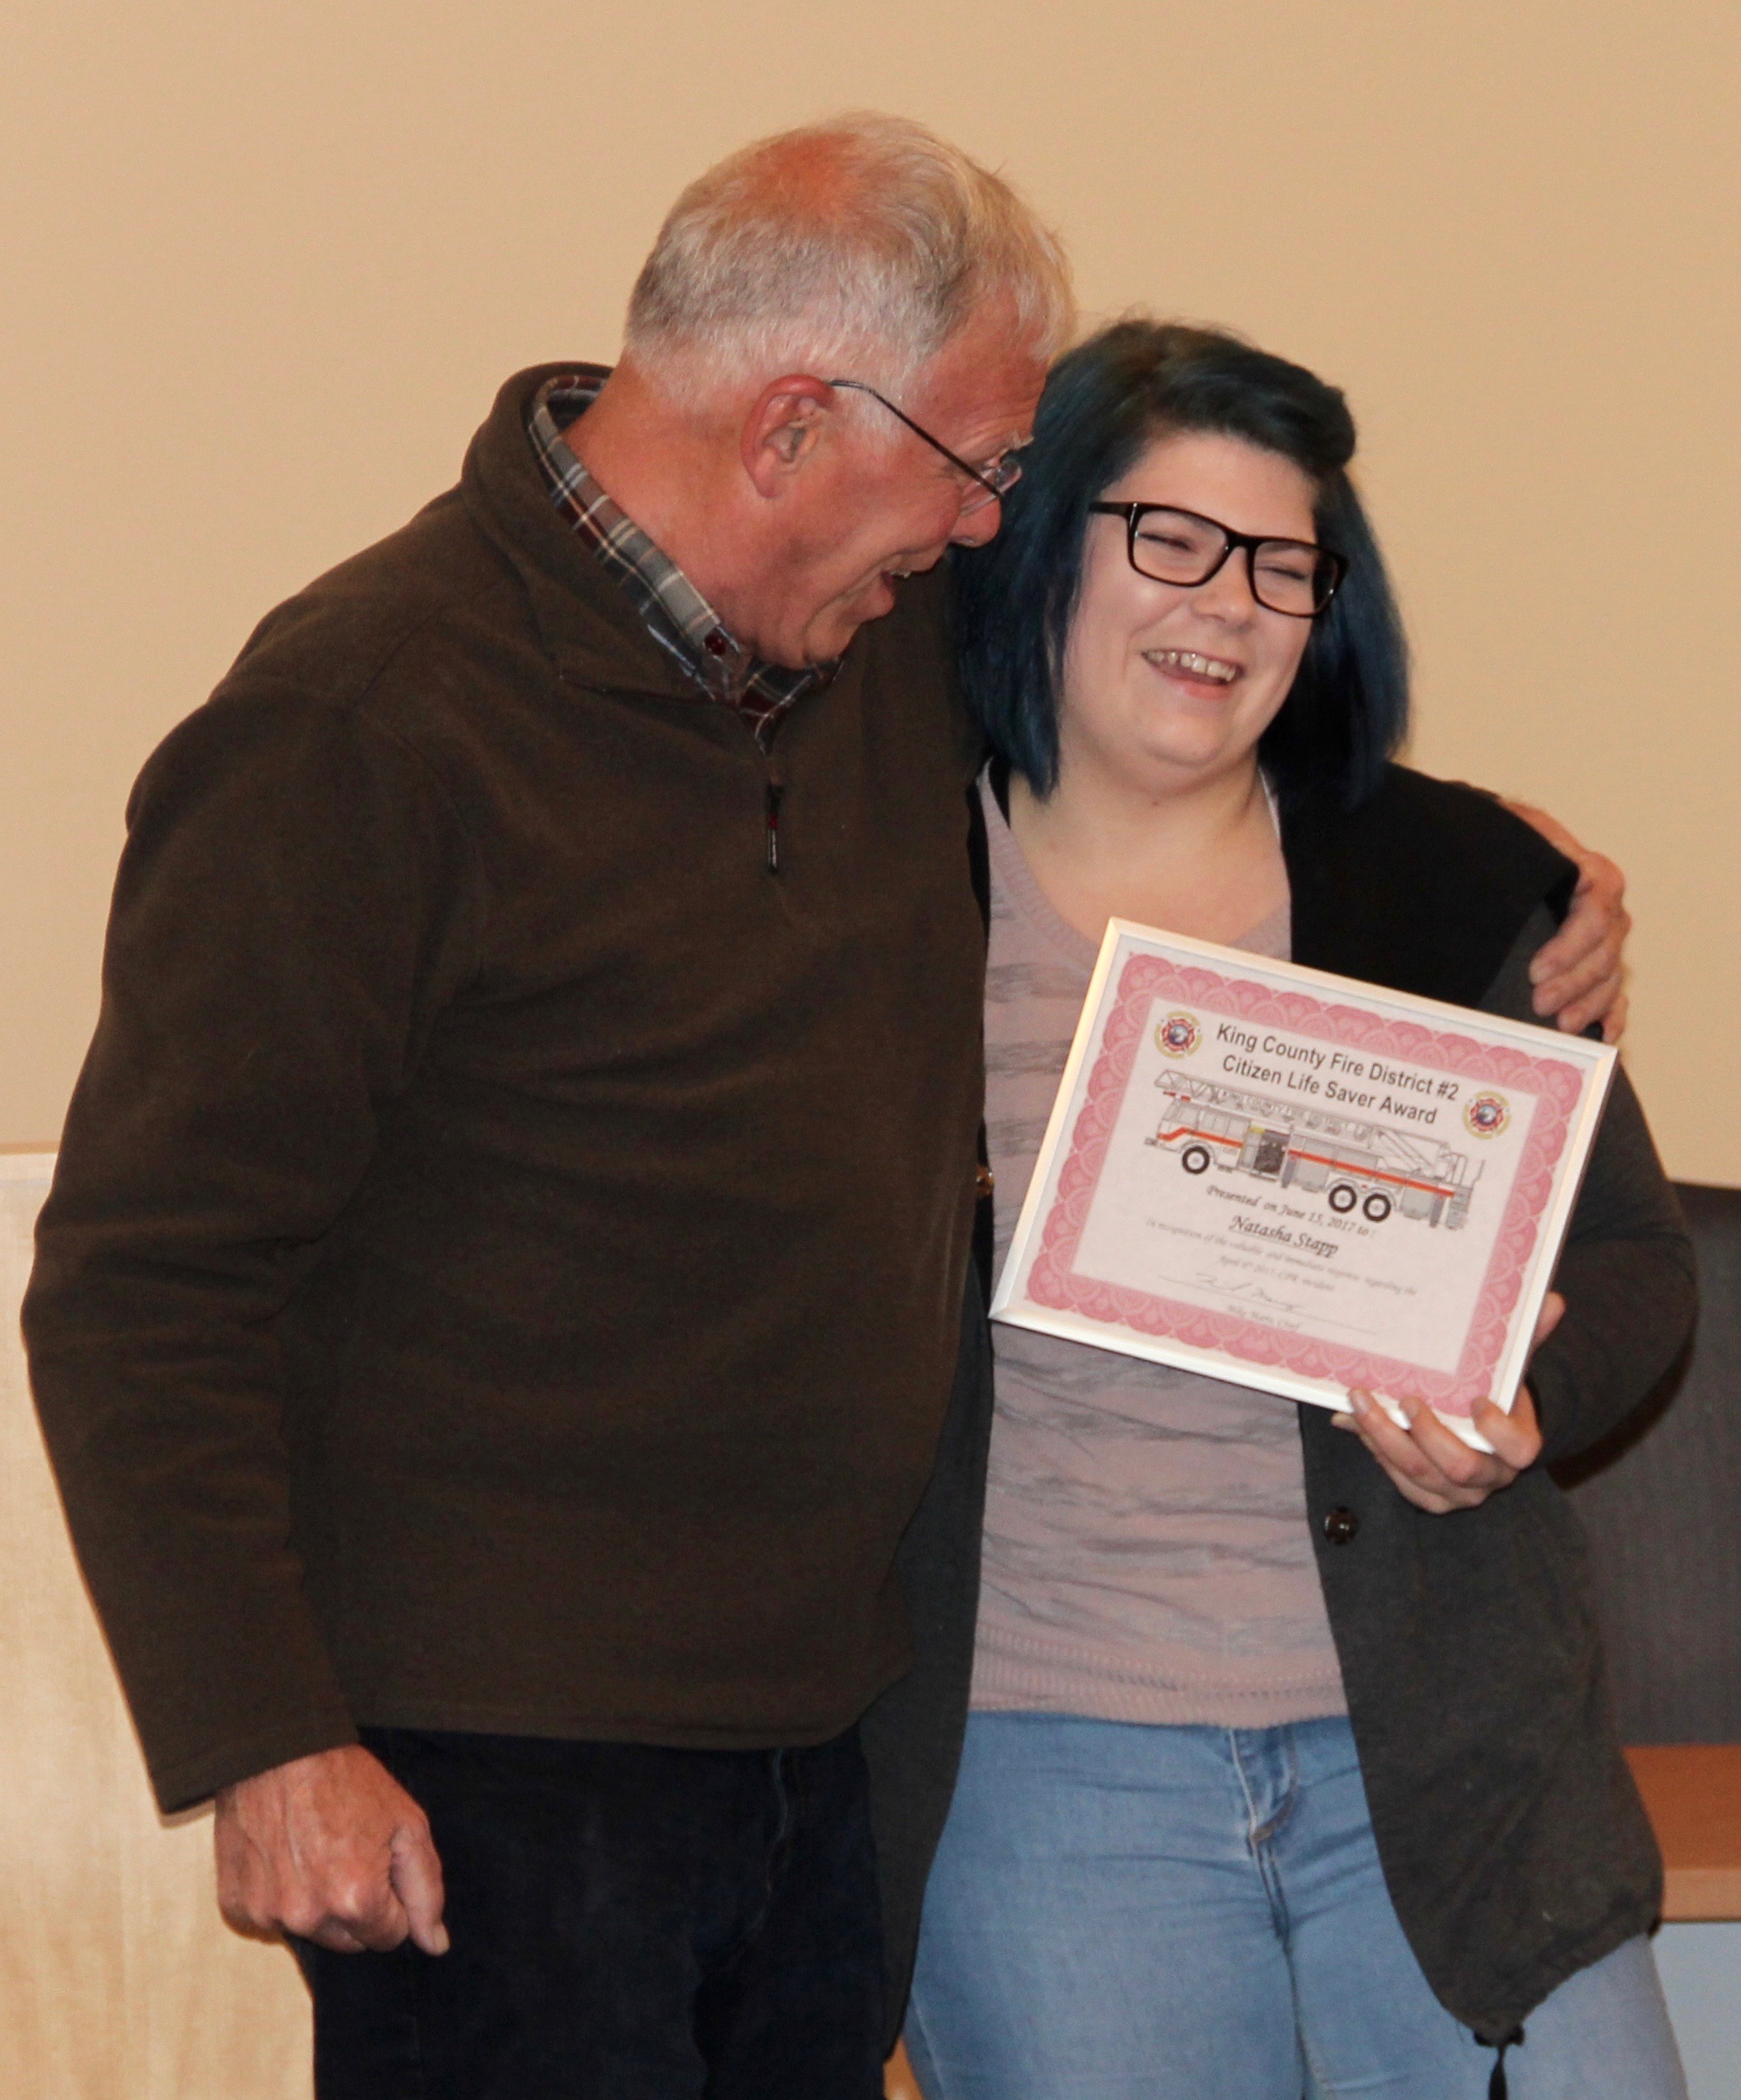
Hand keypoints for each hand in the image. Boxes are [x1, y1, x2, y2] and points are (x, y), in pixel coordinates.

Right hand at [215, 1743, 448, 1955]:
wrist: (278, 1750)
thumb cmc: (347, 1781)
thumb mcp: (407, 1824)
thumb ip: (426, 1890)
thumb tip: (435, 1945)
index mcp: (356, 1900)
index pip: (389, 1937)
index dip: (392, 1901)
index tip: (380, 1864)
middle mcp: (309, 1917)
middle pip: (349, 1941)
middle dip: (356, 1907)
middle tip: (348, 1854)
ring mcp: (268, 1914)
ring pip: (310, 1931)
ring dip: (317, 1903)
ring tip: (314, 1851)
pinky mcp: (236, 1905)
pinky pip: (270, 1919)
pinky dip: (280, 1897)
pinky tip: (283, 1856)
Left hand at [1334, 1293, 1561, 1512]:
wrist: (1479, 1430)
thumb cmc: (1494, 1395)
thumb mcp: (1511, 1367)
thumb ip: (1528, 1337)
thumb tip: (1553, 1300)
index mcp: (1519, 1446)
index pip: (1518, 1449)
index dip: (1496, 1429)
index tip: (1476, 1399)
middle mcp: (1491, 1475)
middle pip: (1460, 1466)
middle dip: (1427, 1433)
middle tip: (1405, 1399)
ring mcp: (1459, 1492)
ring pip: (1419, 1474)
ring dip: (1385, 1437)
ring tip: (1360, 1400)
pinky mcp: (1429, 1497)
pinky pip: (1400, 1481)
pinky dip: (1375, 1450)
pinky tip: (1354, 1421)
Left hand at [1504, 800, 1630, 1040]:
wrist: (1497, 847)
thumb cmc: (1502, 839)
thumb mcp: (1511, 832)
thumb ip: (1521, 843)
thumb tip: (1518, 866)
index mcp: (1591, 873)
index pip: (1595, 914)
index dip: (1569, 947)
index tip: (1535, 971)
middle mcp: (1604, 906)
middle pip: (1604, 951)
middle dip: (1574, 983)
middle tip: (1540, 1005)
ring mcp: (1603, 936)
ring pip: (1610, 975)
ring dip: (1589, 1004)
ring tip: (1562, 1026)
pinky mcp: (1593, 960)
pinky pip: (1614, 991)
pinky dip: (1611, 1014)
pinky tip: (1603, 1035)